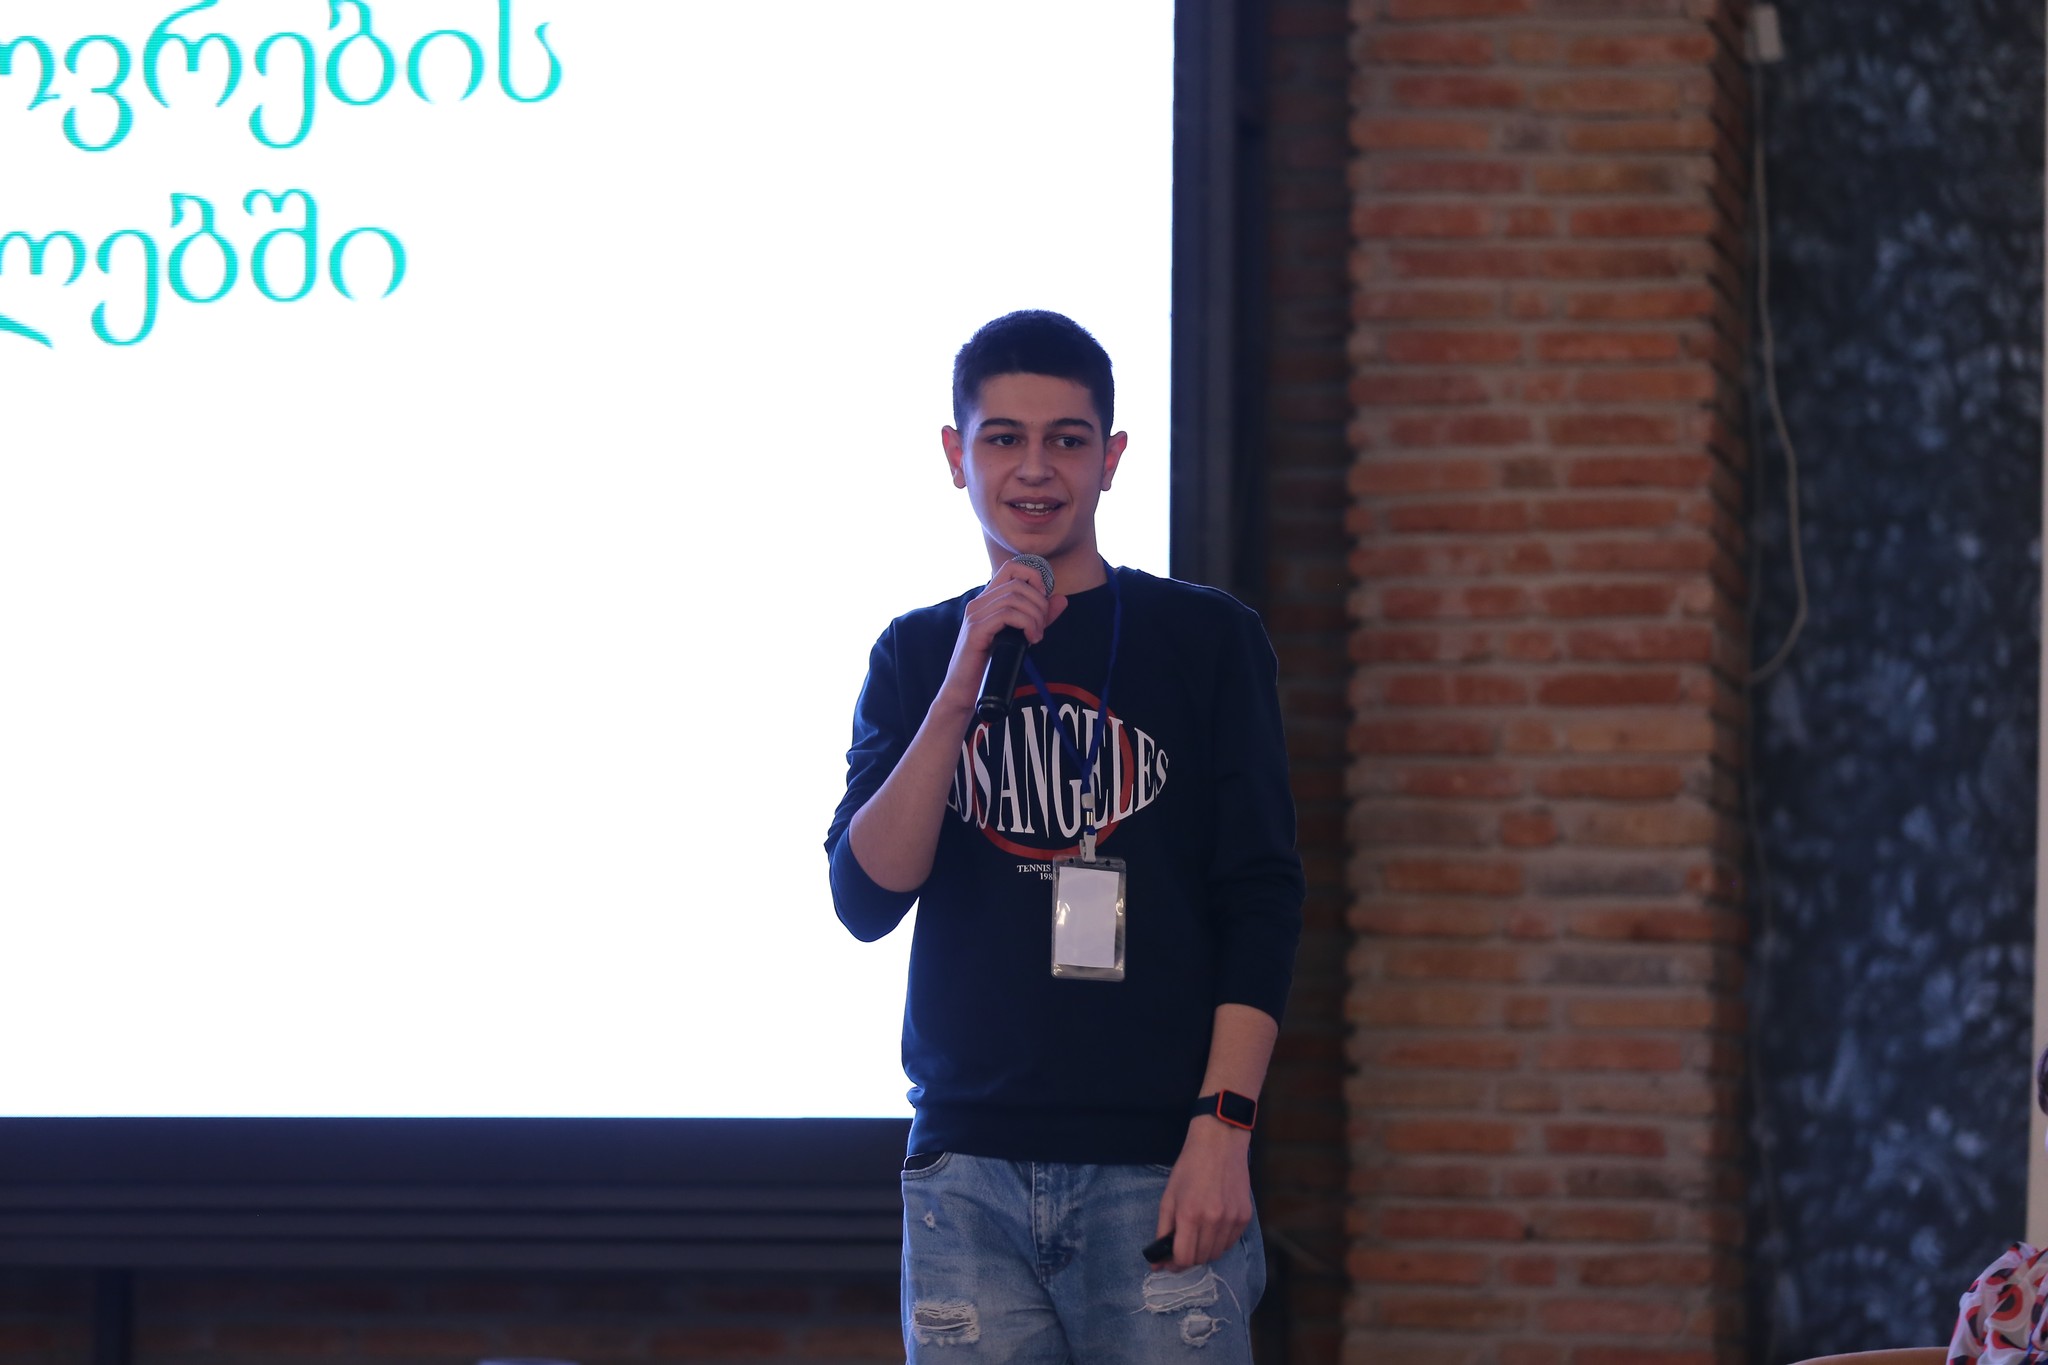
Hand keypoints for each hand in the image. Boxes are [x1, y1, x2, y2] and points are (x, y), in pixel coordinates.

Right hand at [936, 561, 1066, 714]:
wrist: (964, 691)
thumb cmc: (990, 665)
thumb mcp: (1020, 636)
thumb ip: (1039, 617)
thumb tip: (1061, 599)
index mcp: (987, 600)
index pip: (1012, 568)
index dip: (1034, 577)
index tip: (1043, 601)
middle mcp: (979, 603)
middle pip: (1019, 584)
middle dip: (1039, 604)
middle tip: (1041, 628)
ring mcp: (975, 615)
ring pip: (1015, 598)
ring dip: (1035, 617)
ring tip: (1036, 637)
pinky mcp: (975, 631)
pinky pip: (1007, 615)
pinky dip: (1026, 625)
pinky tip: (1029, 640)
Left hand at [1151, 1117, 1253, 1270]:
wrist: (1220, 1144)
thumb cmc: (1189, 1168)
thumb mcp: (1169, 1197)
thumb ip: (1162, 1231)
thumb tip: (1156, 1262)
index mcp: (1189, 1214)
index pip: (1184, 1258)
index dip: (1173, 1265)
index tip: (1168, 1262)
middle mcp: (1213, 1220)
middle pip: (1201, 1259)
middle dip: (1188, 1258)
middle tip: (1181, 1247)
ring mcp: (1232, 1219)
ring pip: (1217, 1254)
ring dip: (1204, 1251)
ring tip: (1197, 1235)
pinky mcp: (1245, 1216)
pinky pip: (1231, 1243)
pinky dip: (1220, 1242)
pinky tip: (1212, 1227)